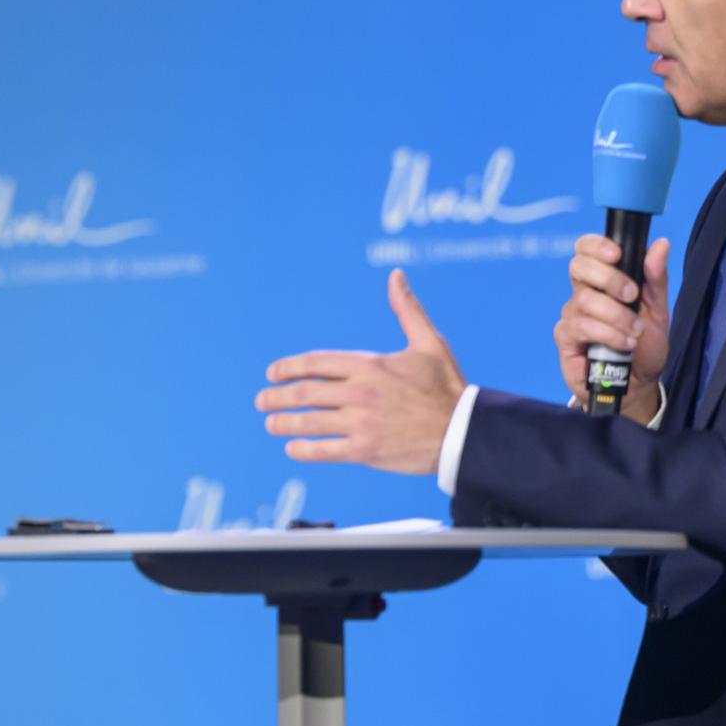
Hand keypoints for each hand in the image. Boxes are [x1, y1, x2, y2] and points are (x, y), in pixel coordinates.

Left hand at [256, 270, 465, 473]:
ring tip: (270, 423)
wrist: (465, 431)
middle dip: (277, 396)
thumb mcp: (429, 342)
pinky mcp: (365, 450)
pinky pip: (324, 451)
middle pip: (305, 392)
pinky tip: (291, 449)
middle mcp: (359, 392)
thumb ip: (407, 310)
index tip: (272, 373)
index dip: (288, 367)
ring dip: (283, 423)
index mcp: (369, 364)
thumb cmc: (447, 386)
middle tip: (261, 400)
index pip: (315, 363)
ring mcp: (361, 422)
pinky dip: (304, 450)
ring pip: (309, 422)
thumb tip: (395, 275)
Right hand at [556, 234, 670, 425]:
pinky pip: (581, 326)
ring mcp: (572, 315)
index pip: (586, 249)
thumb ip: (656, 278)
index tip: (617, 254)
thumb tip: (660, 244)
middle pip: (578, 267)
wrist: (638, 384)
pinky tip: (623, 344)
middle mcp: (583, 293)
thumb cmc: (644, 346)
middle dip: (610, 278)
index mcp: (603, 280)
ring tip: (636, 332)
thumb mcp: (658, 310)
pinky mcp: (566, 338)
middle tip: (632, 296)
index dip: (596, 245)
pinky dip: (607, 333)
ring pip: (585, 299)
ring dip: (617, 315)